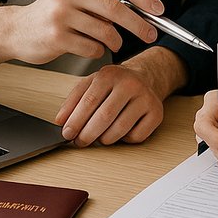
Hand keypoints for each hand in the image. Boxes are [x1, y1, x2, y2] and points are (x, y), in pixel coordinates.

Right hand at [9, 0, 161, 64]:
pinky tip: (90, 47)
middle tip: (151, 35)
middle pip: (116, 8)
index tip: (159, 9)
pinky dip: (98, 51)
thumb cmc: (54, 13)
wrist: (17, 30)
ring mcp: (61, 14)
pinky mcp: (56, 36)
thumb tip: (144, 10)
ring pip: (105, 31)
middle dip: (139, 24)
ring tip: (113, 43)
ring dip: (116, 41)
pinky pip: (92, 47)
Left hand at [53, 47, 187, 145]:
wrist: (145, 77)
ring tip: (98, 137)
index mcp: (110, 74)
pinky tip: (120, 132)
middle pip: (105, 117)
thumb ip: (73, 100)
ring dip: (104, 139)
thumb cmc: (114, 84)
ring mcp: (146, 98)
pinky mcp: (157, 113)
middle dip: (87, 134)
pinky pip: (136, 136)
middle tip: (79, 142)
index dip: (75, 121)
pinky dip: (124, 140)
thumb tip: (60, 121)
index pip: (89, 101)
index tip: (67, 134)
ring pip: (120, 129)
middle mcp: (130, 84)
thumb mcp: (91, 84)